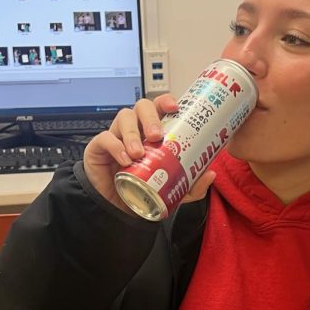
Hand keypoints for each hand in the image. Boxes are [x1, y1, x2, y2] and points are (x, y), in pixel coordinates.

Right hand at [82, 95, 215, 214]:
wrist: (118, 209)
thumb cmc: (143, 190)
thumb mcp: (174, 191)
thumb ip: (192, 185)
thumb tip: (210, 173)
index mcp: (153, 131)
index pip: (159, 107)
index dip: (166, 101)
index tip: (175, 107)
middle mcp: (136, 128)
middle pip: (142, 106)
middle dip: (150, 117)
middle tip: (156, 135)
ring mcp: (117, 135)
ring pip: (124, 117)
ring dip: (133, 133)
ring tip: (139, 152)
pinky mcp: (99, 146)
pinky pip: (106, 138)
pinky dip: (116, 146)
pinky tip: (124, 159)